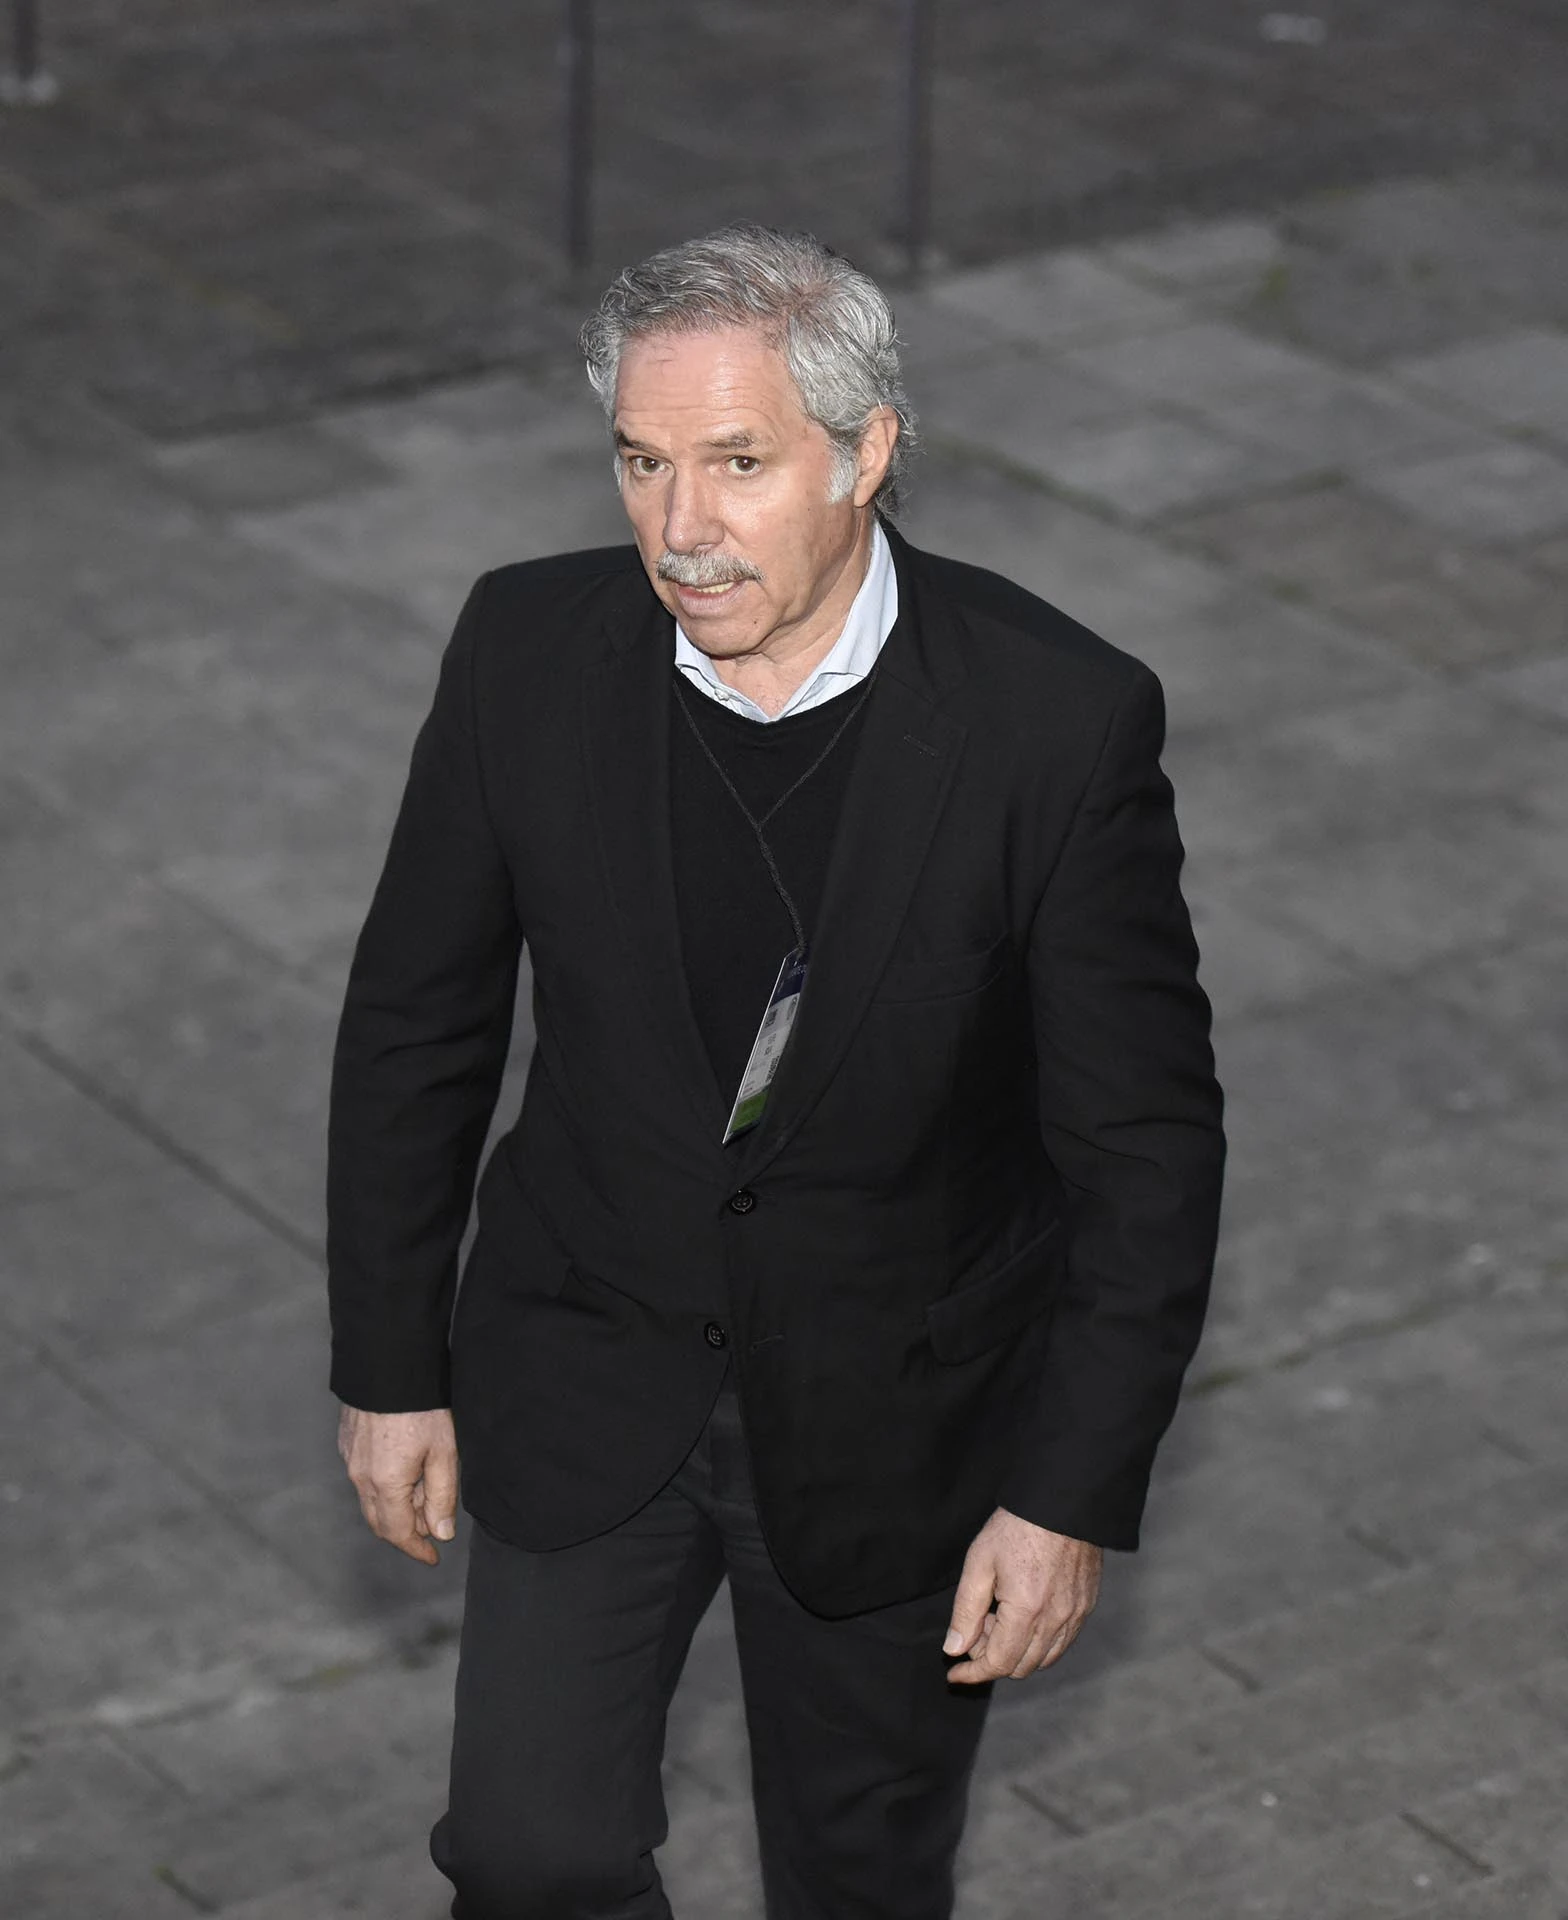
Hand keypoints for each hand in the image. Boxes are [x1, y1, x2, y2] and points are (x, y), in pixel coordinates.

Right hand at [337, 1404, 459, 1565]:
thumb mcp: (443, 1452)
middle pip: (380, 1521)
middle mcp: (361, 1477)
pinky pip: (363, 1478)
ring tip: (424, 1496)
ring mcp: (350, 1459)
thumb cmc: (421, 1406)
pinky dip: (384, 1487)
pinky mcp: (347, 1443)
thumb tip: (441, 1532)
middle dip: (406, 1531)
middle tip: (432, 1528)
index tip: (432, 1557)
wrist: (387, 1364)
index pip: (398, 1533)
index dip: (416, 1549)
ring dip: (396, 1508)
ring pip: (371, 1500)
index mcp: (385, 1484)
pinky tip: (405, 1472)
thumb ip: (441, 1495)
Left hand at [943, 1507, 1101, 1682]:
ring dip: (1016, 1651)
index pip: (999, 1663)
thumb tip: (955, 1649)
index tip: (955, 1673)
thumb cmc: (1017, 1526)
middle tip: (977, 1627)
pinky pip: (1062, 1642)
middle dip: (992, 1657)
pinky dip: (1039, 1642)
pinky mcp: (1086, 1606)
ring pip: (1043, 1659)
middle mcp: (1056, 1619)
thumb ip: (966, 1610)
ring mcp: (1076, 1614)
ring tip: (999, 1616)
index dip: (973, 1673)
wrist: (1061, 1500)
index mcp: (1027, 1610)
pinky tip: (1023, 1614)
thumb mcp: (979, 1562)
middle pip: (1021, 1667)